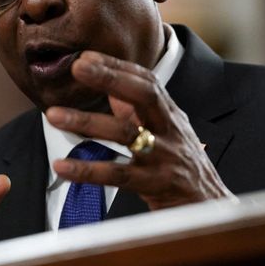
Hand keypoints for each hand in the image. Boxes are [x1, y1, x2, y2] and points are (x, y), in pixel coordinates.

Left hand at [46, 51, 233, 209]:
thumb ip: (136, 112)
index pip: (145, 81)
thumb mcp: (164, 134)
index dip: (117, 66)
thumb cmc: (182, 167)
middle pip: (144, 94)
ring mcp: (165, 156)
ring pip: (126, 134)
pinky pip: (119, 175)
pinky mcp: (158, 184)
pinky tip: (62, 167)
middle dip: (111, 77)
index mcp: (170, 114)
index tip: (86, 57)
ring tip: (53, 116)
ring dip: (87, 122)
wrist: (211, 209)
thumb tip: (108, 86)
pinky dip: (88, 170)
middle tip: (78, 66)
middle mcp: (171, 129)